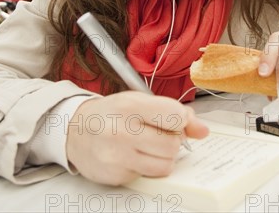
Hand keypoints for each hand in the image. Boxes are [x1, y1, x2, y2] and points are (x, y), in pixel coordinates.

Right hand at [66, 91, 208, 185]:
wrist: (75, 130)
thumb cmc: (111, 113)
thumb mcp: (140, 101)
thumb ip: (174, 112)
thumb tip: (202, 130)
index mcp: (130, 106)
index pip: (175, 116)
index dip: (179, 120)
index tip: (171, 119)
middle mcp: (122, 131)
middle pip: (173, 144)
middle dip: (172, 140)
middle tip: (158, 134)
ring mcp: (118, 156)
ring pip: (166, 164)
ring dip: (163, 156)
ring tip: (148, 145)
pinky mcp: (116, 175)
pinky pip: (149, 176)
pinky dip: (148, 167)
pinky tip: (135, 155)